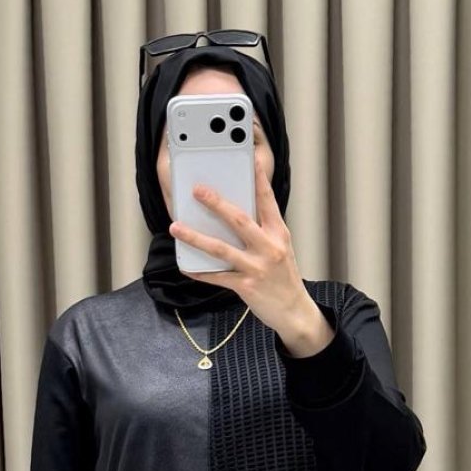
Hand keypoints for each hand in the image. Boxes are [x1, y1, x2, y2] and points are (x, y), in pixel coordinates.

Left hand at [168, 151, 319, 341]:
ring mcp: (257, 267)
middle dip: (216, 203)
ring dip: (196, 237)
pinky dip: (200, 271)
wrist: (294, 312)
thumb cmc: (284, 278)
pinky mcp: (246, 287)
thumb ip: (261, 231)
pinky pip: (217, 276)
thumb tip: (232, 215)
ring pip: (221, 248)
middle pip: (239, 220)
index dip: (259, 179)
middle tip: (197, 190)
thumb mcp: (280, 249)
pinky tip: (185, 265)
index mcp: (278, 233)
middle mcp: (269, 247)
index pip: (267, 200)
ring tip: (176, 227)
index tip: (250, 159)